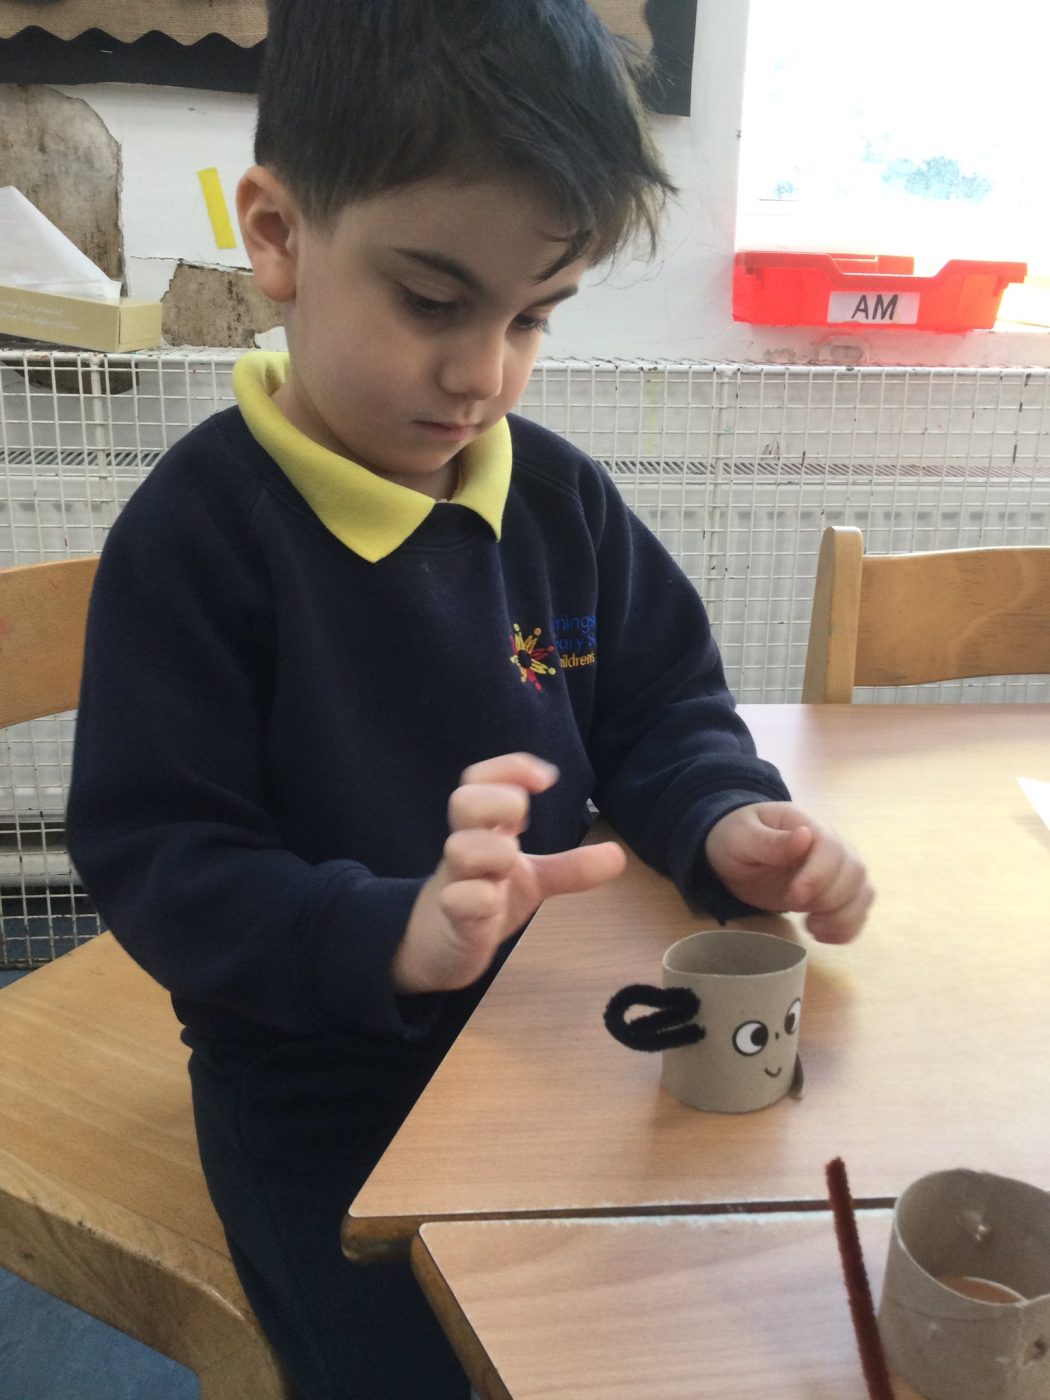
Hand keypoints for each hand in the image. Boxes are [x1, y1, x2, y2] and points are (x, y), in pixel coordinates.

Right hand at [392, 753, 625, 993]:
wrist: (439, 948)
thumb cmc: (484, 898)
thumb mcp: (532, 879)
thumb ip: (570, 867)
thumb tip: (618, 855)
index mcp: (484, 828)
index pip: (480, 778)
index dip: (510, 768)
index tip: (548, 779)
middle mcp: (466, 847)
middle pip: (463, 800)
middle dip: (499, 803)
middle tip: (523, 823)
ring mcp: (456, 881)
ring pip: (459, 848)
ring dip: (493, 850)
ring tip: (511, 864)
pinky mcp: (452, 919)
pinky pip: (458, 900)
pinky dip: (477, 898)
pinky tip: (492, 903)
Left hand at [704, 802, 872, 943]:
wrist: (735, 852)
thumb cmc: (736, 839)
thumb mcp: (741, 837)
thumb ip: (770, 841)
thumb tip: (805, 836)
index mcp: (807, 825)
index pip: (832, 848)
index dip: (819, 875)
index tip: (795, 896)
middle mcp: (831, 845)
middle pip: (854, 872)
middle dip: (829, 898)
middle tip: (794, 907)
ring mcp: (836, 870)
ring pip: (862, 892)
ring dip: (842, 916)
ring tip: (811, 927)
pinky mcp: (834, 893)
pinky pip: (857, 910)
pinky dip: (846, 928)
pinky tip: (819, 934)